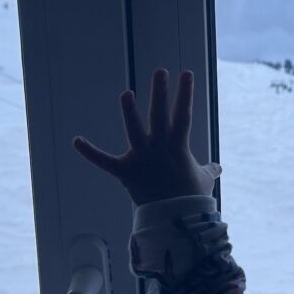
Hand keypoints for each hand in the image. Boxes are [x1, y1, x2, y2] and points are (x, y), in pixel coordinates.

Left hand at [72, 68, 221, 206]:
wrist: (175, 221)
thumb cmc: (191, 199)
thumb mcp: (204, 181)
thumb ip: (208, 170)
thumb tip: (217, 168)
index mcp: (178, 146)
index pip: (183, 113)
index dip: (185, 93)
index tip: (186, 73)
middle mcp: (159, 148)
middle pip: (159, 115)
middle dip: (160, 92)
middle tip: (160, 72)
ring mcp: (141, 158)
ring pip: (134, 130)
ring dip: (129, 111)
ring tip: (127, 93)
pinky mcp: (125, 172)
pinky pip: (104, 161)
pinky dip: (89, 152)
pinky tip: (76, 140)